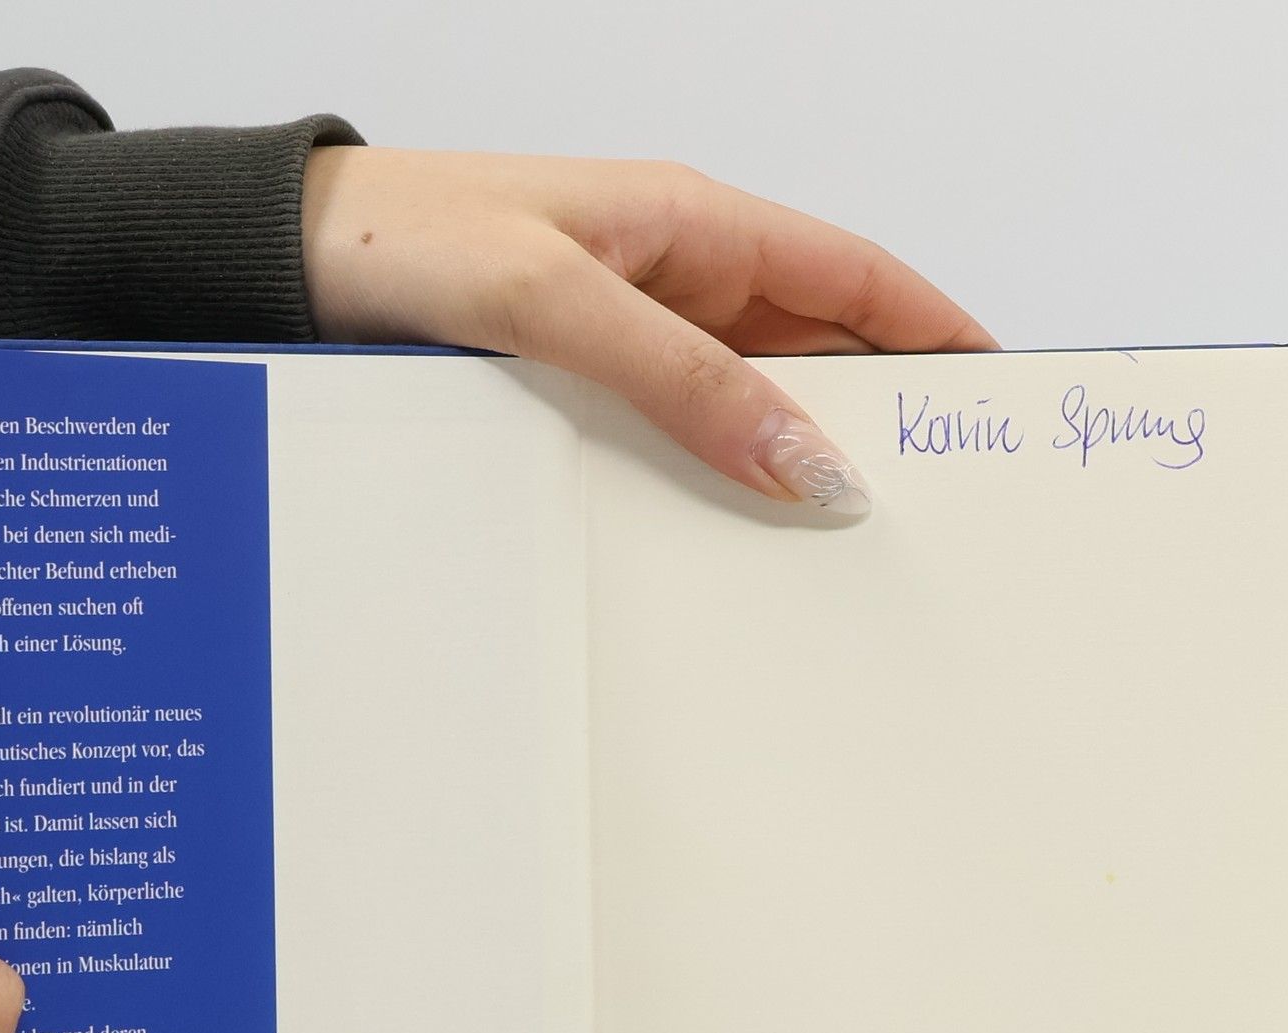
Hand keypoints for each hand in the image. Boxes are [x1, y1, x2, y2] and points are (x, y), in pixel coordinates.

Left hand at [301, 148, 994, 516]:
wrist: (289, 265)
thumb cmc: (408, 241)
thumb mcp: (559, 302)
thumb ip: (687, 380)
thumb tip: (808, 463)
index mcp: (696, 224)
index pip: (858, 279)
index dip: (936, 334)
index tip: (998, 401)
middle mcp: (678, 280)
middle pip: (817, 351)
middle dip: (877, 419)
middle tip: (929, 511)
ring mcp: (633, 337)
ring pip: (749, 405)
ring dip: (791, 464)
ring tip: (842, 552)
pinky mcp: (585, 388)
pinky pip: (678, 436)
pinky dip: (714, 482)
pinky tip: (730, 542)